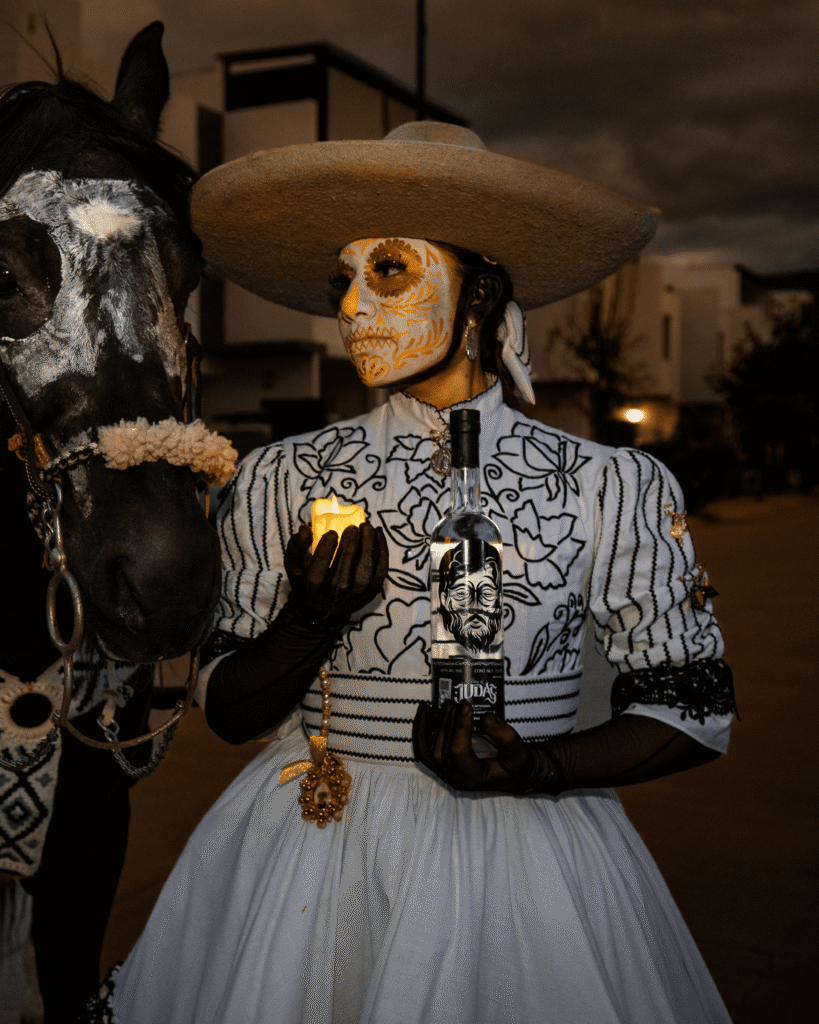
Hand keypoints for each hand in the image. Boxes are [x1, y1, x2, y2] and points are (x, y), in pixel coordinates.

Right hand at [283, 522, 387, 628]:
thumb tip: (306, 529)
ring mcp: (354, 597)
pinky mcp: (370, 593)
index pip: (317, 574)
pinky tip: (378, 535)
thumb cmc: (307, 581)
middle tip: (353, 528)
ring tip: (366, 528)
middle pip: (343, 574)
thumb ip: (296, 546)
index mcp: (311, 590)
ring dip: (368, 548)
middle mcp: (333, 597)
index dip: (325, 553)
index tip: (331, 533)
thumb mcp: (295, 566)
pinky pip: (380, 573)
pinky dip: (382, 553)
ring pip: (364, 574)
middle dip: (350, 548)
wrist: (323, 610)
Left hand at [412, 699, 557, 793]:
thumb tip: (485, 718)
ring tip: (432, 704)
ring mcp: (445, 774)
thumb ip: (507, 737)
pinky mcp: (441, 766)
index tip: (466, 705)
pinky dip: (420, 731)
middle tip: (453, 702)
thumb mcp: (519, 753)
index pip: (459, 753)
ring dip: (427, 726)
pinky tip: (423, 712)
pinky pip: (423, 750)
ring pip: (427, 751)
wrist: (512, 775)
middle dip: (445, 724)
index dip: (459, 727)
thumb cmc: (516, 765)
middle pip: (440, 751)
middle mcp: (455, 779)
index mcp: (473, 778)